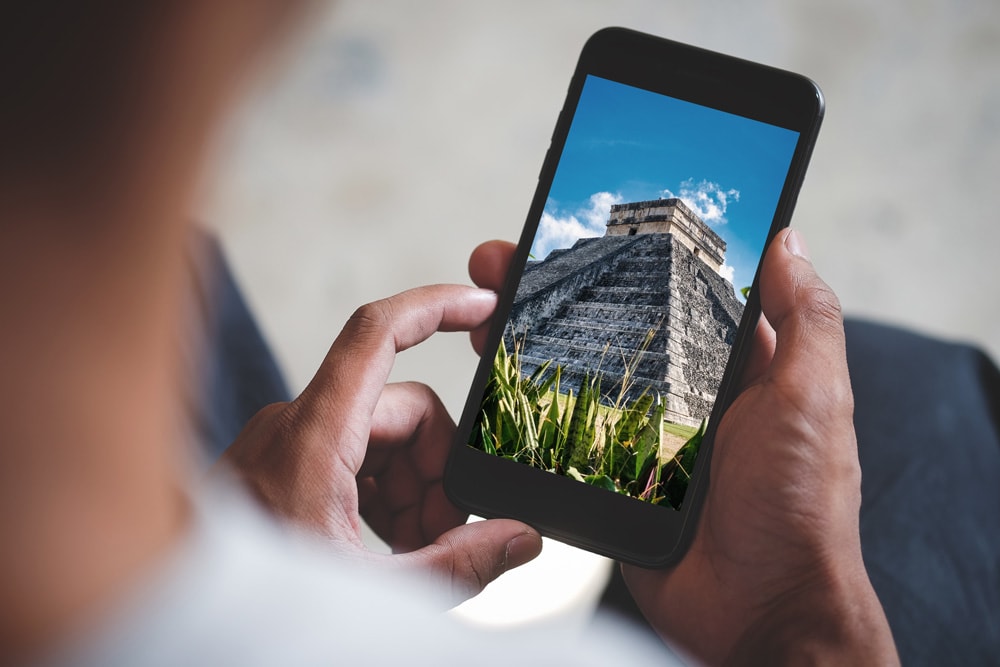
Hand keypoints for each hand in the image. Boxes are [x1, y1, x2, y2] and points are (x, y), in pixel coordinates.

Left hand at [218, 284, 541, 604]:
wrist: (170, 610)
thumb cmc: (249, 607)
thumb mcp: (373, 590)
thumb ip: (458, 564)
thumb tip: (521, 538)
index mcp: (314, 437)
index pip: (378, 333)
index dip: (436, 307)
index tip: (482, 306)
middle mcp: (296, 425)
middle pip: (401, 411)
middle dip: (437, 471)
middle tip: (441, 535)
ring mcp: (286, 443)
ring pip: (381, 437)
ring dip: (410, 489)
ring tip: (409, 552)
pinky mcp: (282, 464)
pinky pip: (353, 456)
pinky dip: (380, 494)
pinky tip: (383, 544)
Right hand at [469, 235, 897, 664]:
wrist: (758, 612)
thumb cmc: (800, 509)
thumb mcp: (813, 398)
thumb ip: (806, 319)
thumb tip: (789, 242)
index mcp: (739, 369)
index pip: (681, 291)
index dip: (635, 255)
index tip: (588, 224)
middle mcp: (689, 395)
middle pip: (615, 323)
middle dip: (561, 287)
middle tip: (510, 258)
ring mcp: (646, 434)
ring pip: (583, 370)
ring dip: (534, 335)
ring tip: (487, 305)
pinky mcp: (614, 474)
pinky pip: (571, 428)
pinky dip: (533, 401)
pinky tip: (497, 372)